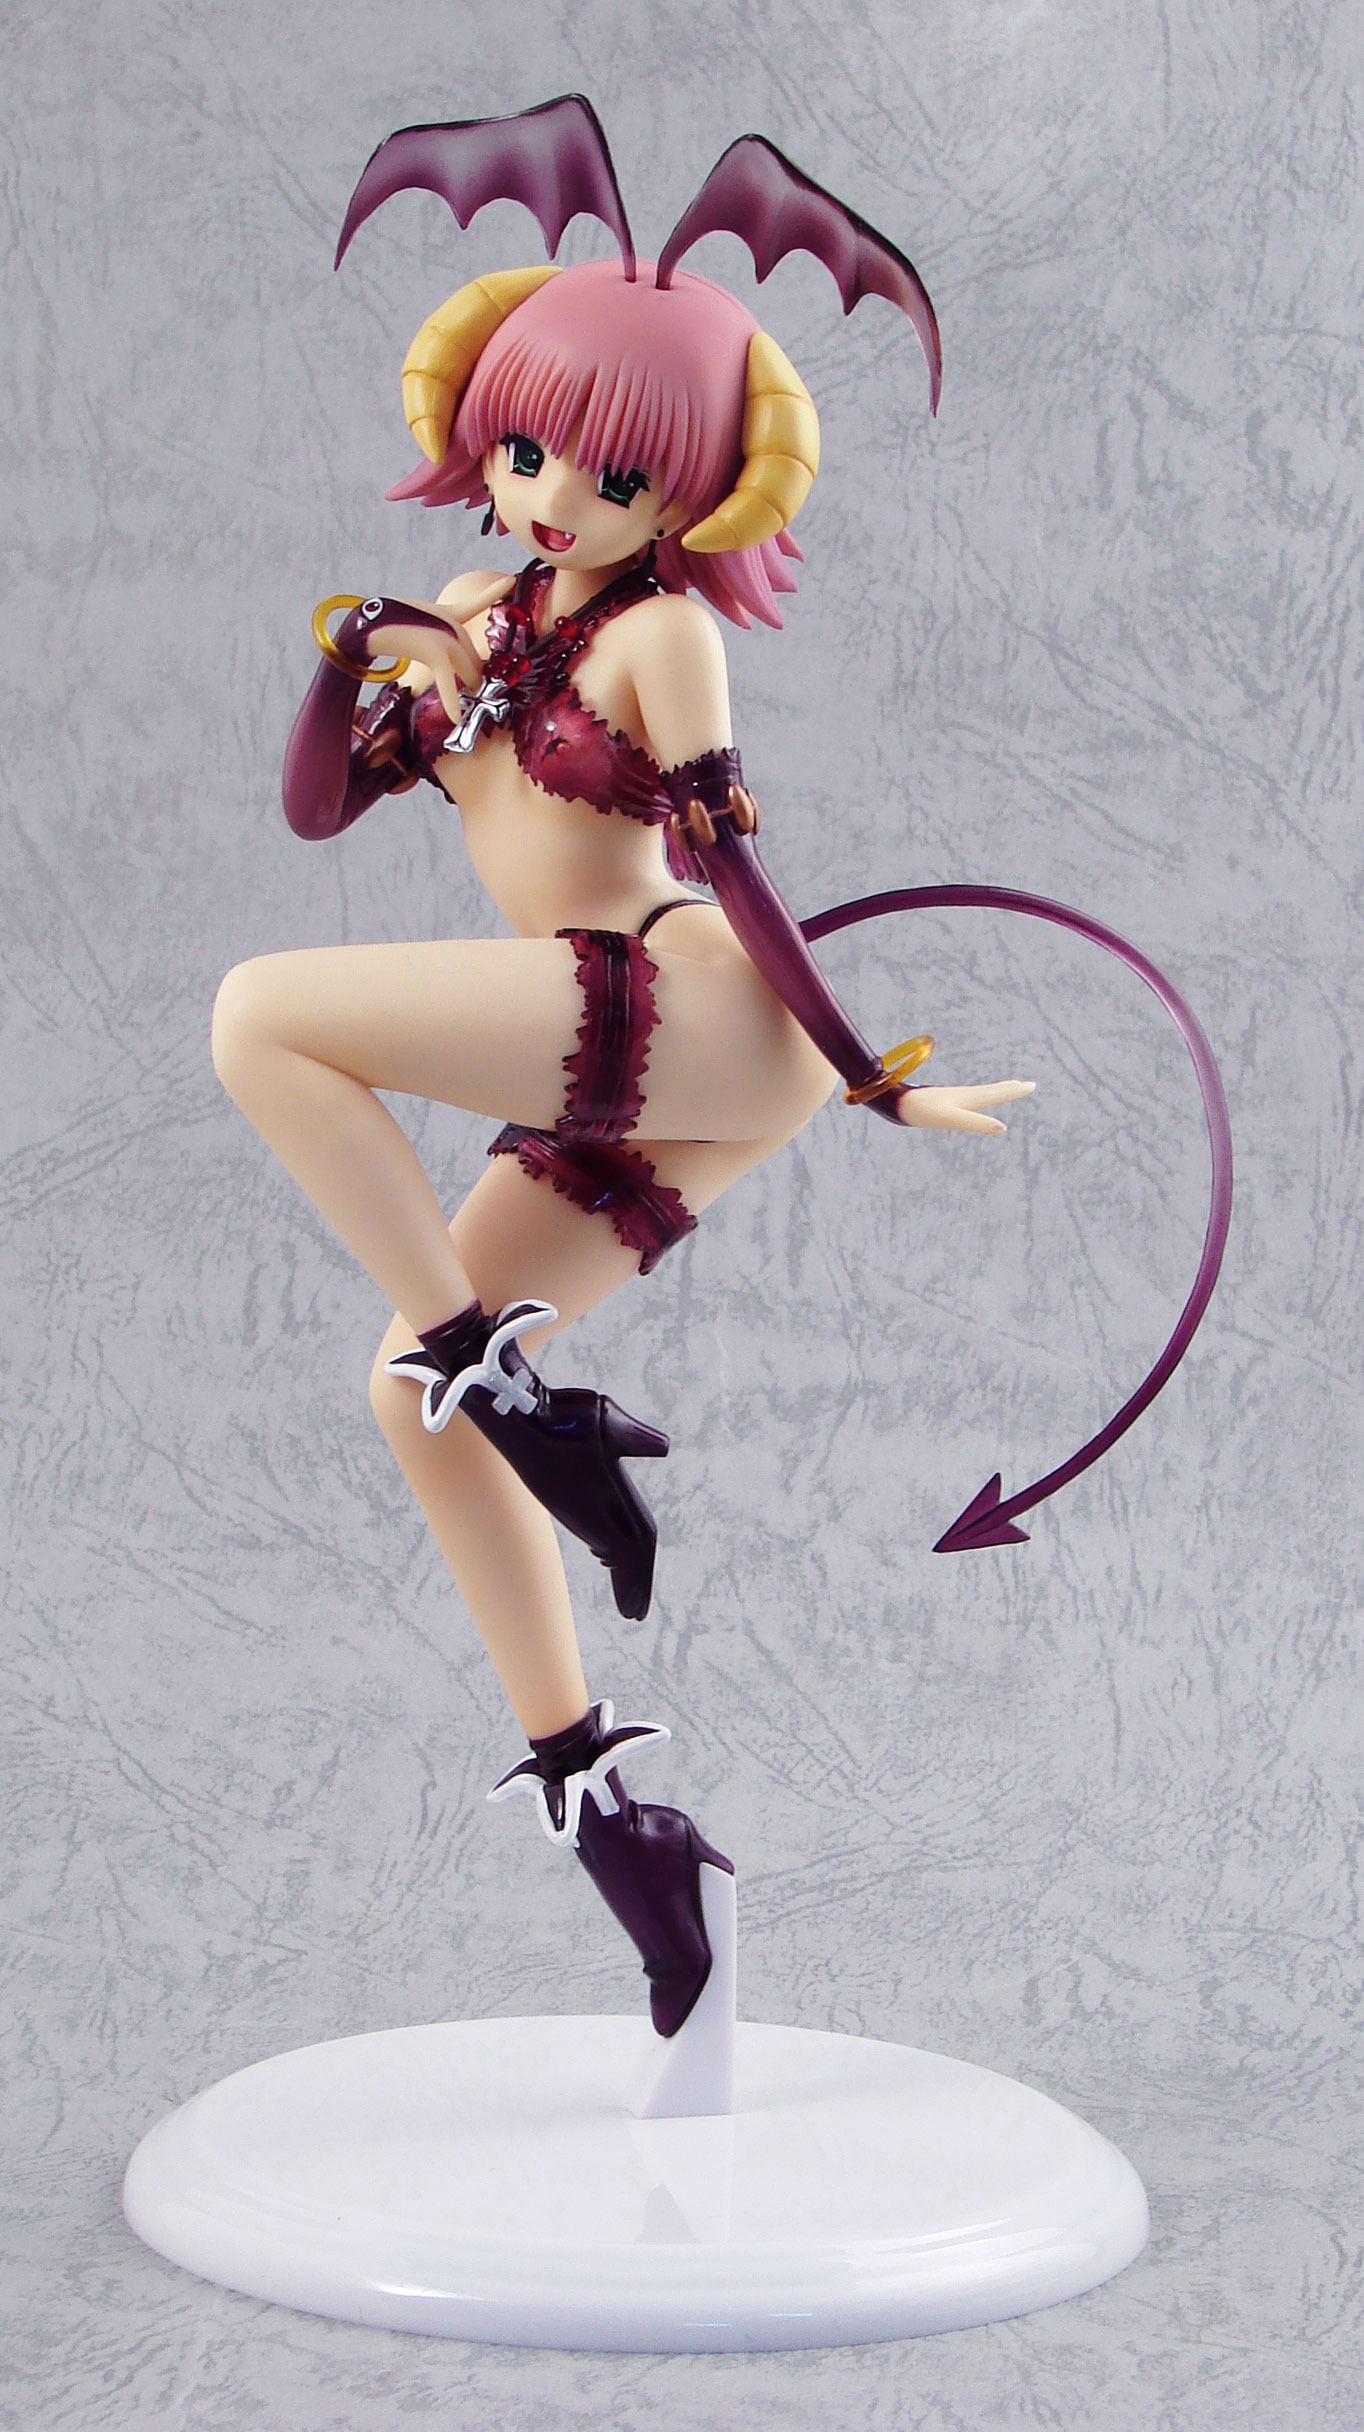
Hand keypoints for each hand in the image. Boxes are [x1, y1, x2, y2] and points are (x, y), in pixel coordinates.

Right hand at [368, 579, 507, 715]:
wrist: (366, 623)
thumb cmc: (388, 624)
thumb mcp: (420, 623)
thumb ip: (439, 636)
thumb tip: (451, 660)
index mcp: (448, 613)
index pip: (477, 601)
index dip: (494, 591)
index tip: (508, 581)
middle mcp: (451, 625)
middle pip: (473, 656)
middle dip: (474, 674)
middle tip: (473, 689)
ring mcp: (446, 638)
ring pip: (468, 671)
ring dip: (466, 686)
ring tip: (464, 702)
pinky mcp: (435, 654)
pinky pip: (447, 682)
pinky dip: (450, 701)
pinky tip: (456, 719)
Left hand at [896, 1079, 1034, 1133]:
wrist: (895, 1101)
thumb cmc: (922, 1110)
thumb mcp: (951, 1119)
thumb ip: (975, 1123)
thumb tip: (1002, 1128)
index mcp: (968, 1098)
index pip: (996, 1094)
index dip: (1014, 1091)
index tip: (1032, 1085)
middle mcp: (963, 1095)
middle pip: (992, 1090)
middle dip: (1009, 1089)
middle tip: (1027, 1085)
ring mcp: (952, 1097)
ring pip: (980, 1092)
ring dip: (996, 1090)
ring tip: (1006, 1087)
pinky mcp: (942, 1100)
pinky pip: (968, 1097)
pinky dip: (979, 1096)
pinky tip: (973, 1099)